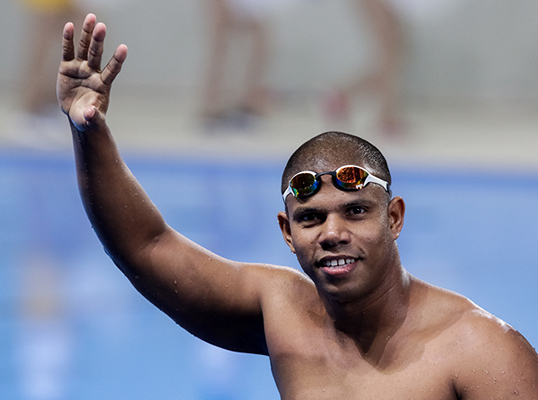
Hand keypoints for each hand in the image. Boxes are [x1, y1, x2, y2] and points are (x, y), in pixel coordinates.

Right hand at [57, 13, 126, 130]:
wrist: (77, 114)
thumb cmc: (88, 117)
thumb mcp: (90, 119)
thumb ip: (92, 116)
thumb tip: (91, 112)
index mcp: (103, 85)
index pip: (112, 70)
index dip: (117, 60)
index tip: (124, 48)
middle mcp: (94, 73)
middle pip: (97, 54)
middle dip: (99, 41)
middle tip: (102, 26)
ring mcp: (81, 68)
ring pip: (84, 48)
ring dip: (86, 34)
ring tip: (91, 18)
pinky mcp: (68, 67)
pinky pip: (68, 51)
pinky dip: (68, 39)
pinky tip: (69, 26)